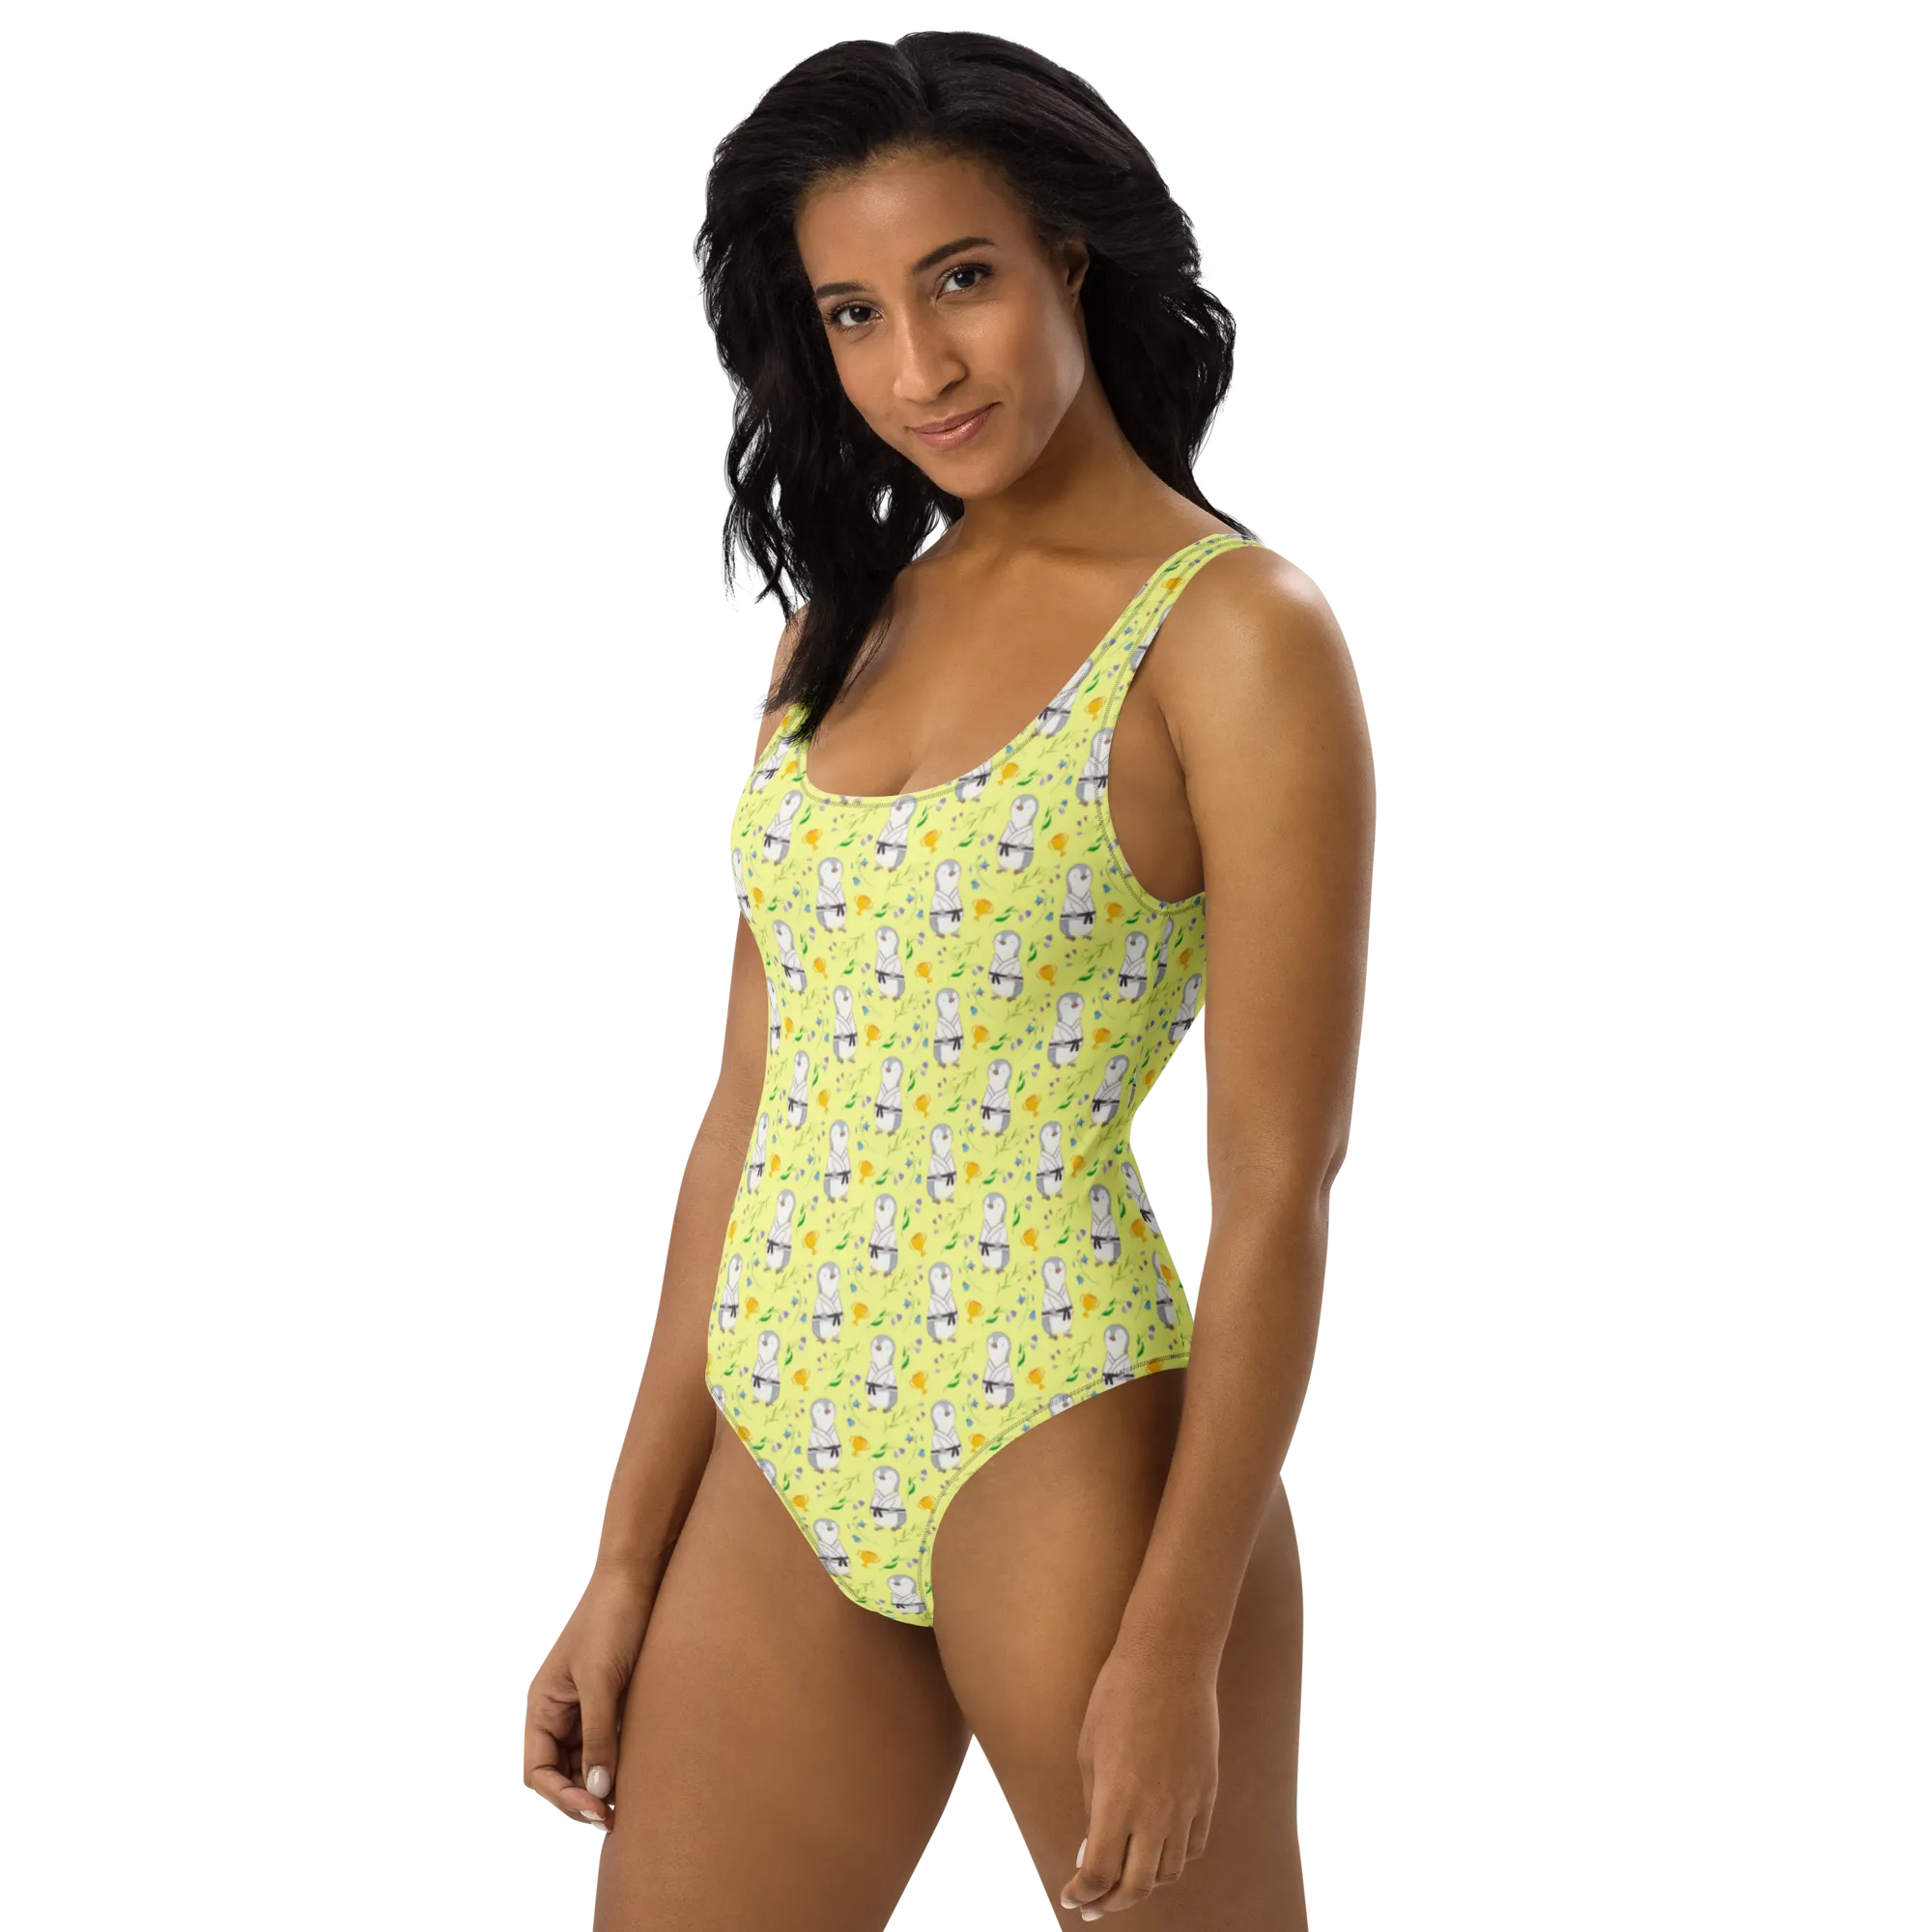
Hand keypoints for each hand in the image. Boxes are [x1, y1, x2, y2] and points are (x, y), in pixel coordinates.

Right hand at [521, 1560, 661, 1829]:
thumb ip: (599, 1736)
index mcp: (544, 1705)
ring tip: (626, 1804)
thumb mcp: (603, 1681)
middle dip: (582, 1796)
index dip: (562, 1796)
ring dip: (600, 1783)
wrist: (638, 1575)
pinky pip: (608, 1740)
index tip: (596, 1810)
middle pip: (561, 1770)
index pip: (539, 1768)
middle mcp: (560, 1709)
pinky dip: (617, 1761)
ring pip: (585, 1760)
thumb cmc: (612, 1620)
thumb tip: (599, 1791)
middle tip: (614, 1817)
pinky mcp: (613, 1698)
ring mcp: (586, 1705)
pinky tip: (637, 1775)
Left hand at [1059, 1639, 1219, 1918]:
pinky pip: (1193, 1845)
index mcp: (1116, 1801)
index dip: (1081, 1893)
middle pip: (1136, 1886)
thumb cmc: (1117, 1699)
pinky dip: (1174, 1859)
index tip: (1069, 1897)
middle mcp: (1155, 1812)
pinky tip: (1157, 1851)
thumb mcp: (1089, 1752)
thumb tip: (1093, 1847)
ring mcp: (1187, 1804)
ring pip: (1169, 1871)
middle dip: (1110, 1903)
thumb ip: (1093, 1807)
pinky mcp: (1207, 1792)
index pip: (1099, 1874)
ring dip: (1143, 1882)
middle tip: (1092, 1904)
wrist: (1169, 1662)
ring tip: (1123, 1877)